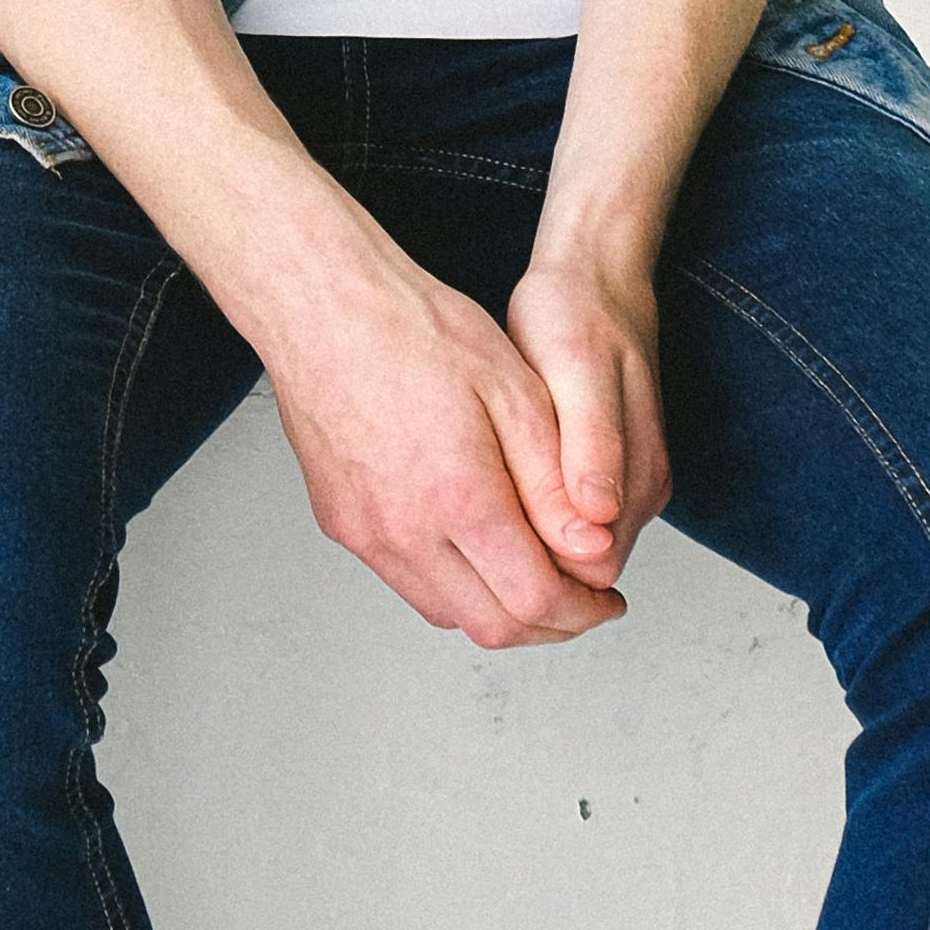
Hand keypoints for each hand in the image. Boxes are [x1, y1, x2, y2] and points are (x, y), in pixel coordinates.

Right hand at [258, 221, 629, 648]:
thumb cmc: (416, 330)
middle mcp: (405, 531)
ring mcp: (366, 533)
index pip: (535, 600)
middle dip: (551, 623)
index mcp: (458, 497)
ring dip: (500, 608)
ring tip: (535, 572)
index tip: (607, 596)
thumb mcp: (515, 392)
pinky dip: (454, 584)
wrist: (322, 305)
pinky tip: (477, 547)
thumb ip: (555, 483)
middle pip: (493, 625)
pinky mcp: (341, 523)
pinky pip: (408, 581)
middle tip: (583, 597)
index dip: (584, 609)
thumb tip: (589, 551)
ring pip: (447, 612)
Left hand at [504, 243, 673, 588]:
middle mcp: (638, 495)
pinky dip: (528, 513)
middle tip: (464, 524)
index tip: (478, 538)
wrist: (596, 281)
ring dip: (526, 539)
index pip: (590, 569)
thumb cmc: (577, 318)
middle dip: (526, 561)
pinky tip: (494, 485)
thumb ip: (591, 446)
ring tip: (475, 503)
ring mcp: (624, 489)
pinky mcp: (605, 476)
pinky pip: (565, 521)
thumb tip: (597, 516)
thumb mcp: (576, 371)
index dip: (536, 568)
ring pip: (570, 551)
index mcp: (637, 479)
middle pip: (580, 572)